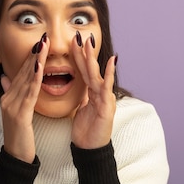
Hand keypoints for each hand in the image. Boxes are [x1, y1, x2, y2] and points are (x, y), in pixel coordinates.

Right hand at [0, 37, 47, 162]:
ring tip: (43, 45)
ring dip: (35, 61)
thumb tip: (4, 77)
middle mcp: (8, 98)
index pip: (21, 73)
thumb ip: (12, 94)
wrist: (16, 157)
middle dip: (34, 54)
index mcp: (9, 97)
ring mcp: (12, 106)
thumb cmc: (20, 136)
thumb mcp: (16, 112)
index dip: (31, 57)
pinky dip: (35, 78)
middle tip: (43, 36)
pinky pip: (29, 93)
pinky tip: (40, 67)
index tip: (40, 43)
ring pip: (26, 79)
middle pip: (23, 72)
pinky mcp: (19, 114)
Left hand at [71, 32, 116, 148]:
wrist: (90, 149)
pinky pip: (107, 87)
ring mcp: (105, 98)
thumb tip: (79, 89)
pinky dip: (108, 74)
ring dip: (93, 58)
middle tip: (80, 35)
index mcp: (92, 93)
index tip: (72, 42)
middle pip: (91, 69)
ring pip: (97, 75)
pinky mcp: (107, 106)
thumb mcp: (82, 110)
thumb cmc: (86, 131)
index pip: (84, 71)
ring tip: (89, 43)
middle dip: (85, 52)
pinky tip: (111, 61)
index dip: (79, 57)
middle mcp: (100, 92)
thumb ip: (83, 97)